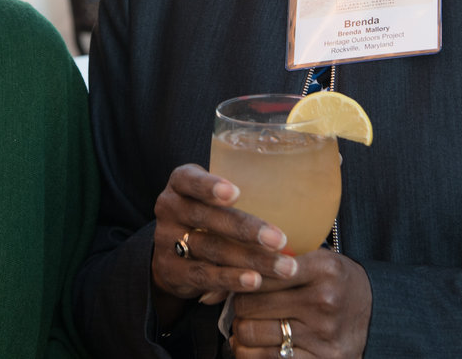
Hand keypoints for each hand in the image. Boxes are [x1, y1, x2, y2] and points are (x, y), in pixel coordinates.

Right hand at [150, 164, 297, 315]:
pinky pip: (204, 275)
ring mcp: (166, 240)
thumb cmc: (206, 216)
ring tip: (282, 267)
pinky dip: (230, 279)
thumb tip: (296, 201)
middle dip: (245, 229)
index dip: (210, 186)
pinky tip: (254, 282)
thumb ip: (240, 194)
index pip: (190, 179)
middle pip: (206, 217)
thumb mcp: (211, 197)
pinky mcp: (171, 270)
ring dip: (249, 259)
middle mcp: (169, 208)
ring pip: (211, 248)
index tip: (235, 192)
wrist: (169, 252)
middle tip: (280, 240)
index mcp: (180, 183)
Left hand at [228, 250, 371, 358]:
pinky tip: (253, 348)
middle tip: (241, 307)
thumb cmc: (336, 283)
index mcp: (322, 268)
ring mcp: (324, 335)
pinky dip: (251, 355)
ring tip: (246, 327)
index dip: (240, 277)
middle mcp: (324, 300)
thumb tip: (219, 280)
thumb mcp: (317, 260)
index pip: (259, 272)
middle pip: (250, 305)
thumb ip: (277, 262)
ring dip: (241, 333)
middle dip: (238, 307)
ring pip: (253, 334)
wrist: (377, 314)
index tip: (238, 280)